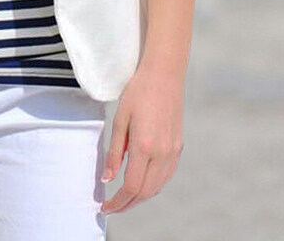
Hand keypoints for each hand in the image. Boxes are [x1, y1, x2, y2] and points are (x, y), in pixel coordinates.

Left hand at [100, 65, 184, 213]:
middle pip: (145, 192)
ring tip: (123, 197)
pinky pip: (165, 175)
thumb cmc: (138, 92)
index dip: (117, 202)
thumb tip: (107, 178)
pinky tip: (141, 181)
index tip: (105, 207)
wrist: (164, 75)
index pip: (131, 187)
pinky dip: (152, 185)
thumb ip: (114, 151)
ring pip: (157, 186)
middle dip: (127, 204)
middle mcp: (162, 153)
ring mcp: (173, 151)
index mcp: (144, 146)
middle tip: (111, 206)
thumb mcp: (120, 119)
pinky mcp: (178, 147)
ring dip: (140, 196)